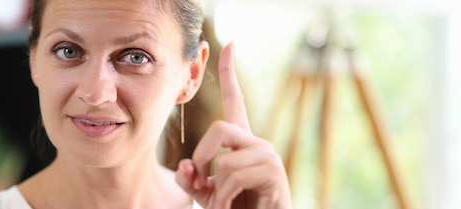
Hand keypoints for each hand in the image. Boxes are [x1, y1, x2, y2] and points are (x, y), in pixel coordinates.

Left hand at [176, 43, 292, 208]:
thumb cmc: (233, 207)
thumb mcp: (203, 192)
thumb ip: (190, 178)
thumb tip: (187, 164)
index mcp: (240, 141)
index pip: (234, 101)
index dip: (229, 74)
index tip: (229, 45)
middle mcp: (256, 142)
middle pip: (219, 128)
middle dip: (202, 157)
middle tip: (202, 183)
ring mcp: (267, 155)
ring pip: (224, 160)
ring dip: (215, 188)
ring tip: (223, 202)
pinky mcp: (273, 172)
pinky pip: (234, 176)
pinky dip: (224, 196)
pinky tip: (231, 205)